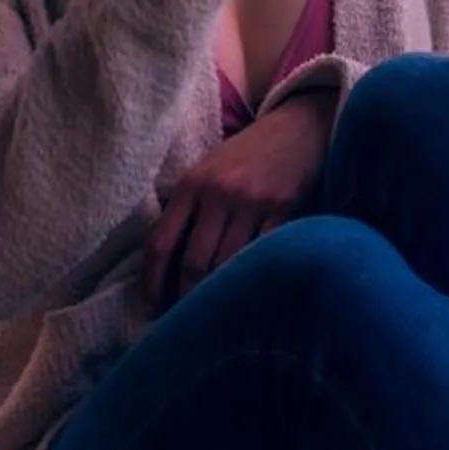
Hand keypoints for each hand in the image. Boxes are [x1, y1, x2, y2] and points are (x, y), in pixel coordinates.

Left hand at [145, 88, 336, 311]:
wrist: (297, 125)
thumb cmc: (248, 153)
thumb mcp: (208, 170)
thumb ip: (188, 208)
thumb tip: (167, 263)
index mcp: (190, 185)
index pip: (159, 243)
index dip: (152, 283)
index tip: (151, 310)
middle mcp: (216, 193)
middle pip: (193, 263)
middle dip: (186, 299)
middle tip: (185, 323)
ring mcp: (250, 201)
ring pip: (226, 264)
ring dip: (218, 295)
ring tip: (213, 316)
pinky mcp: (283, 207)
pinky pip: (263, 253)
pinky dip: (254, 277)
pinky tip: (250, 294)